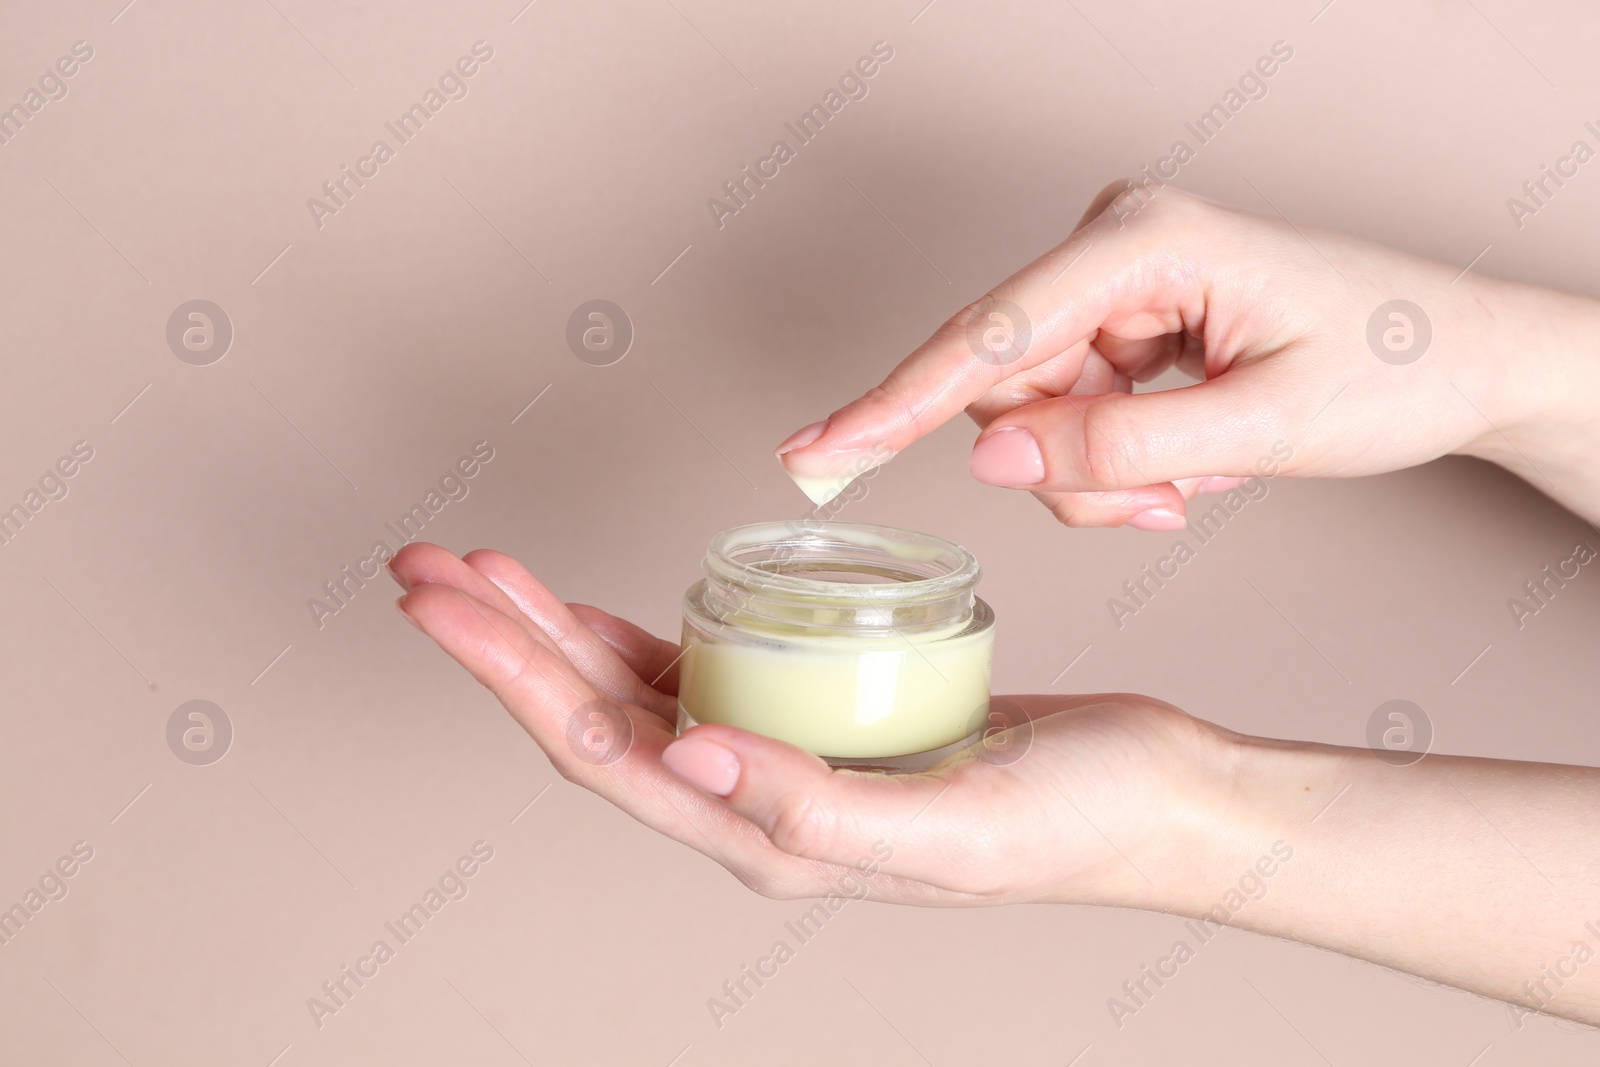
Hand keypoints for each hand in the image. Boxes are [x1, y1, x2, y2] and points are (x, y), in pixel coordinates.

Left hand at [388, 540, 1229, 906]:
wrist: (1150, 796)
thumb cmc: (1073, 816)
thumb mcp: (952, 824)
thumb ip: (816, 806)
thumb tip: (687, 760)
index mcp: (767, 838)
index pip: (604, 753)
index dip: (512, 678)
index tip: (442, 605)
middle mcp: (752, 805)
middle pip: (591, 717)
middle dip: (499, 642)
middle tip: (424, 566)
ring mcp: (776, 762)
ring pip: (628, 694)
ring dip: (546, 632)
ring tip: (479, 568)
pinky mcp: (811, 720)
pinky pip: (692, 673)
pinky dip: (628, 633)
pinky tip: (588, 606)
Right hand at [774, 180, 1599, 526]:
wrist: (1463, 357)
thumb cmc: (1392, 367)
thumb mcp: (1262, 426)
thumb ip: (1119, 448)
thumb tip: (988, 458)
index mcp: (1144, 240)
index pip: (990, 334)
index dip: (896, 401)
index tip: (817, 450)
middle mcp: (1112, 245)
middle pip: (1006, 384)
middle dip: (1067, 466)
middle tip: (1158, 506)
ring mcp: (1113, 280)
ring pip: (1029, 411)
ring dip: (1096, 472)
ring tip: (1190, 482)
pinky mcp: (1120, 316)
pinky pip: (1065, 409)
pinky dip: (1113, 460)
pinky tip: (1187, 464)